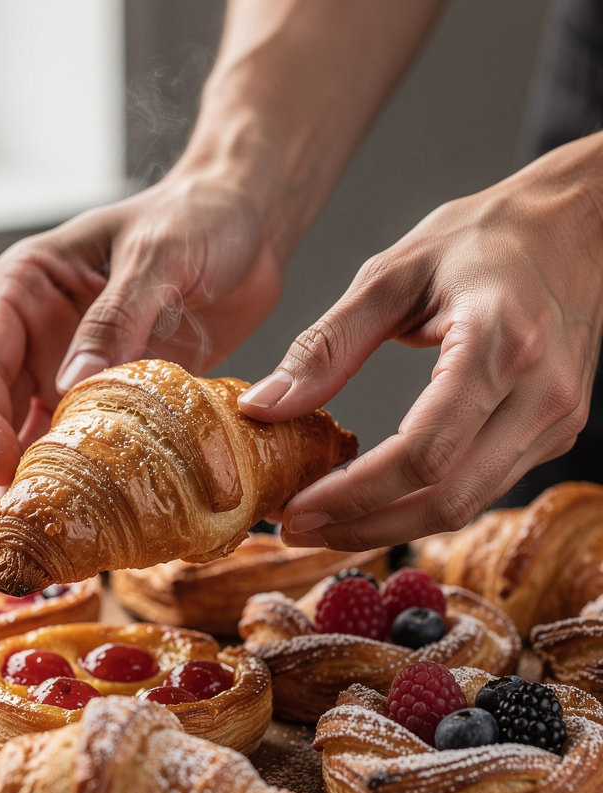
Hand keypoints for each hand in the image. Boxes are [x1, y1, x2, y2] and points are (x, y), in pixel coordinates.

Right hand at [0, 172, 281, 492]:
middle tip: (22, 511)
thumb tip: (72, 387)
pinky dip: (82, 473)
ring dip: (36, 474)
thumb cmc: (196, 218)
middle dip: (0, 461)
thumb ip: (116, 318)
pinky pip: (85, 440)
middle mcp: (36, 333)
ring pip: (32, 432)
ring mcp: (70, 367)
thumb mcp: (155, 257)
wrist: (247, 225)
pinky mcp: (109, 394)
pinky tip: (91, 504)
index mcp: (25, 287)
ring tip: (49, 521)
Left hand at [238, 132, 602, 549]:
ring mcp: (556, 418)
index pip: (422, 453)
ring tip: (323, 523)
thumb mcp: (391, 276)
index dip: (352, 495)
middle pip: (446, 499)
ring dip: (388, 526)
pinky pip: (482, 487)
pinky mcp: (554, 431)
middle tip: (296, 530)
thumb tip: (263, 406)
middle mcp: (540, 393)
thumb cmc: (485, 237)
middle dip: (363, 527)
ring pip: (466, 506)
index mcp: (498, 345)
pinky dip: (421, 504)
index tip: (295, 509)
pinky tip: (372, 500)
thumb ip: (326, 346)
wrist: (576, 220)